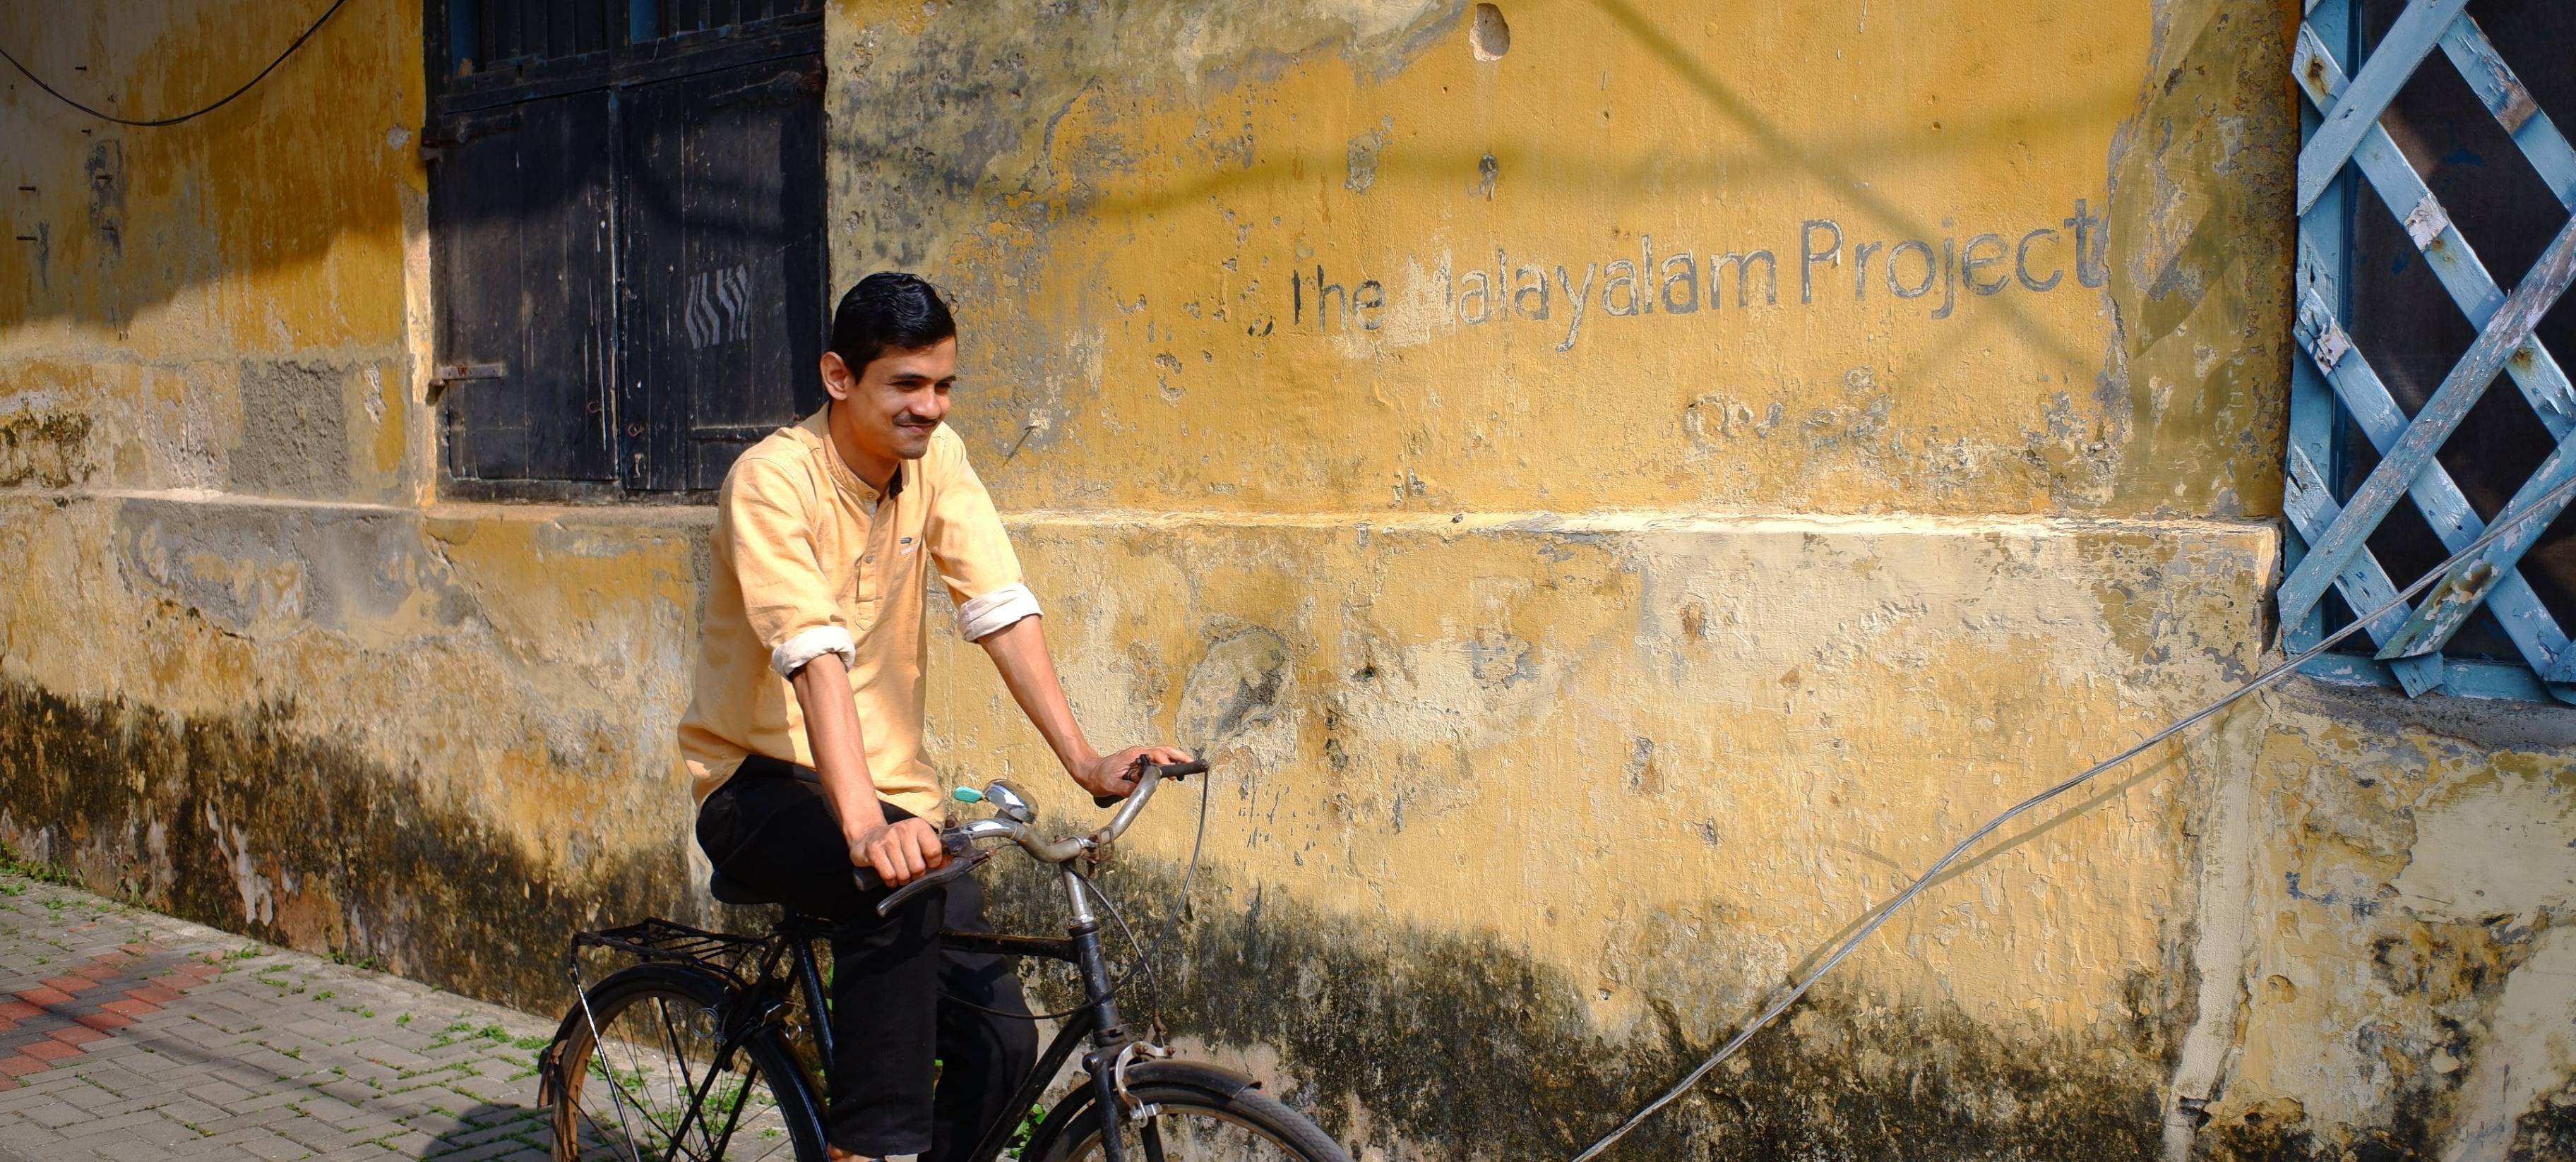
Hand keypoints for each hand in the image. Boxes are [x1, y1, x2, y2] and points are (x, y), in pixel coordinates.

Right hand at [849, 817, 946, 886]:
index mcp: (918, 825)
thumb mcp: (918, 841)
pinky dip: (891, 881)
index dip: (933, 864)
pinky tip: (890, 876)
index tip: (928, 864)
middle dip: (916, 875)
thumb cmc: (899, 843)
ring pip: (904, 873)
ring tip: (900, 874)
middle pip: (918, 866)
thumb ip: (934, 851)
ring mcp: (888, 838)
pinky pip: (889, 875)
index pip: (934, 851)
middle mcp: (904, 829)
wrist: (868, 837)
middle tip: (911, 871)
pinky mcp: (874, 850)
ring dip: (903, 879)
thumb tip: (948, 865)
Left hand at [1073, 744, 1194, 800]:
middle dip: (1178, 756)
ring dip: (1175, 758)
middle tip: (1191, 763)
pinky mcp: (1139, 762)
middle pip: (1164, 750)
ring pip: (1162, 753)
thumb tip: (1140, 790)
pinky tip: (1172, 770)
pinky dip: (1168, 762)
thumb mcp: (1110, 784)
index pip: (1156, 755)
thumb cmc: (1098, 776)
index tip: (1176, 770)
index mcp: (1134, 755)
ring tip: (1187, 765)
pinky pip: (1157, 760)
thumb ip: (1125, 787)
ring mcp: (1139, 757)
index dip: (1167, 762)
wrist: (1089, 771)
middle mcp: (1138, 753)